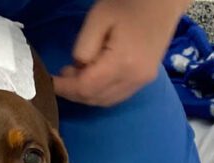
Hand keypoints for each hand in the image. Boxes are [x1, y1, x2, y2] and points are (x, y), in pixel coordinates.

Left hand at [53, 0, 187, 106]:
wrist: (164, 0)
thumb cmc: (129, 3)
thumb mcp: (98, 18)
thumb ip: (84, 47)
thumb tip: (77, 68)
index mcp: (123, 63)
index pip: (86, 88)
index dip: (65, 88)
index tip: (49, 81)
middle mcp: (135, 78)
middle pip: (95, 99)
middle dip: (74, 92)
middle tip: (62, 75)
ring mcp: (143, 82)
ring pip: (106, 101)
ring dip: (86, 94)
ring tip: (76, 74)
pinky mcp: (145, 79)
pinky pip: (117, 96)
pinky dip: (100, 93)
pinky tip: (93, 77)